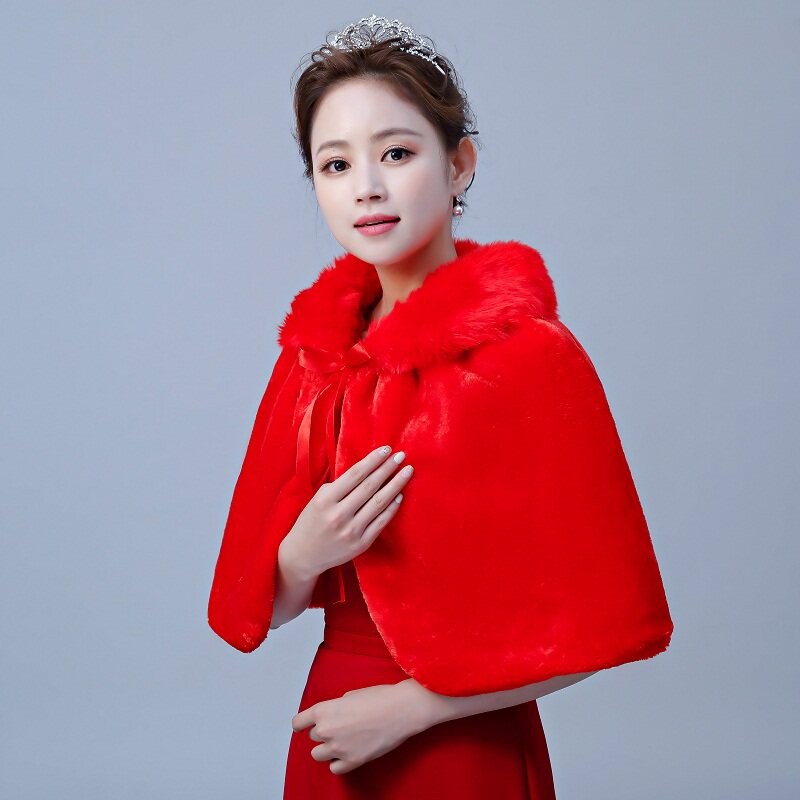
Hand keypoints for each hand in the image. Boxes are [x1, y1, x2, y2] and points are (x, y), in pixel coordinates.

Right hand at [281, 445, 414, 577]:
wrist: (303, 555)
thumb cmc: (311, 521)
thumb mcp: (318, 500)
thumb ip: (339, 486)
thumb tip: (367, 470)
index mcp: (325, 500)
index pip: (355, 474)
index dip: (373, 460)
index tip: (387, 449)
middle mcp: (339, 515)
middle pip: (370, 486)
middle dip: (388, 468)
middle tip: (402, 456)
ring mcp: (351, 531)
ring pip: (379, 503)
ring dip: (396, 485)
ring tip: (407, 472)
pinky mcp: (361, 544)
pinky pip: (381, 522)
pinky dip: (393, 507)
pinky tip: (400, 495)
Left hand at [291, 680, 428, 774]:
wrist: (401, 709)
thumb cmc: (379, 697)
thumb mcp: (350, 695)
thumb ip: (334, 708)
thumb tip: (331, 718)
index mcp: (324, 710)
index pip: (298, 723)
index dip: (302, 724)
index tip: (304, 726)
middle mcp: (326, 730)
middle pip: (313, 737)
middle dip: (324, 732)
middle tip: (341, 726)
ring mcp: (338, 748)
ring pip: (318, 755)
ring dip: (328, 748)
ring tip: (344, 741)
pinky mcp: (352, 762)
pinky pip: (334, 768)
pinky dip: (339, 762)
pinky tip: (349, 752)